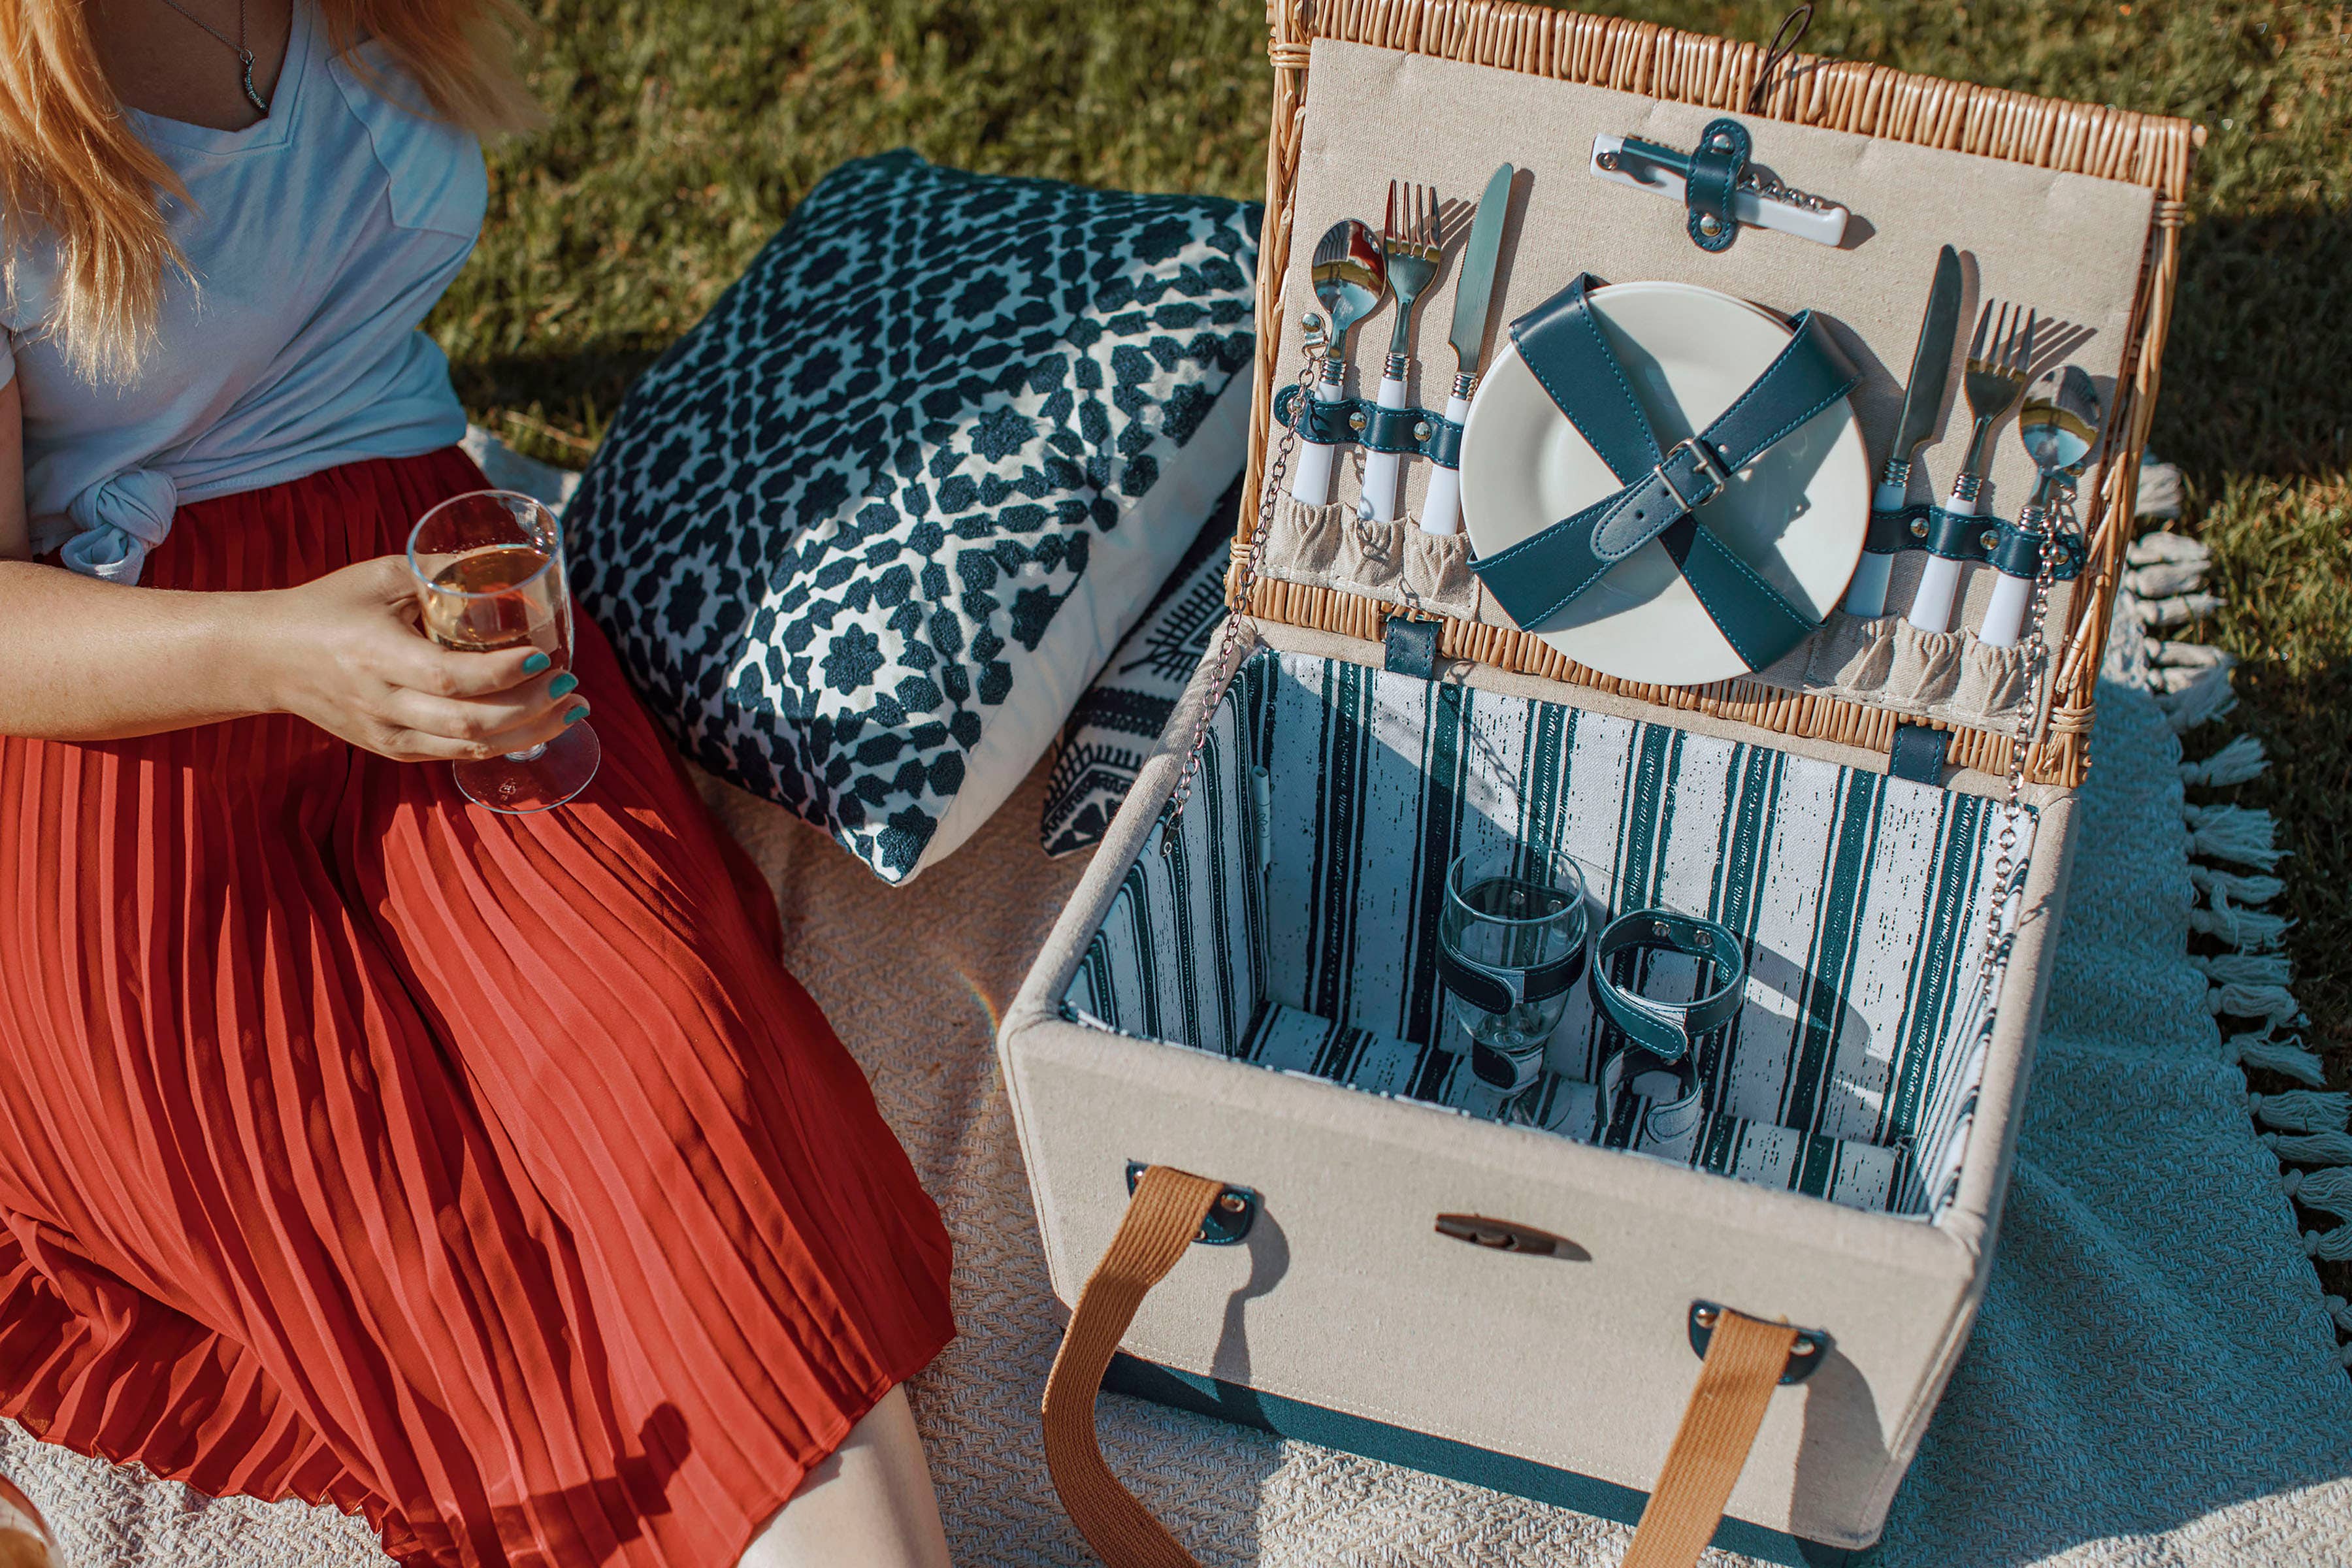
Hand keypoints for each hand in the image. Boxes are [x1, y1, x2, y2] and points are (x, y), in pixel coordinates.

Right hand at [248, 555, 588, 761]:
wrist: (267, 657)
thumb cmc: (328, 606)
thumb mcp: (380, 576)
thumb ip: (440, 573)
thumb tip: (507, 564)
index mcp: (375, 655)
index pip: (450, 678)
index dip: (503, 673)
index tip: (543, 656)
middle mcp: (381, 703)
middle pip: (469, 724)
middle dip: (532, 709)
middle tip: (573, 687)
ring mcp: (385, 734)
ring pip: (468, 749)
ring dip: (529, 733)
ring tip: (571, 711)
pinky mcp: (390, 750)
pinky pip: (454, 756)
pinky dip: (500, 745)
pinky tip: (536, 727)